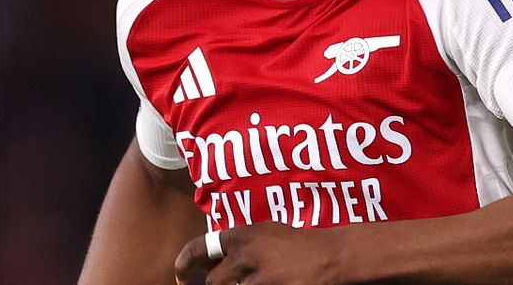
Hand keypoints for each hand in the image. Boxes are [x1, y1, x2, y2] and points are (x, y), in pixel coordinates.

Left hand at [174, 222, 345, 284]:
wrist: (333, 256)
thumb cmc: (301, 244)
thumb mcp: (267, 233)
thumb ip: (241, 245)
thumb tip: (215, 260)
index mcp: (243, 235)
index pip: (199, 248)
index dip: (184, 263)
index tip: (180, 273)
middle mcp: (246, 255)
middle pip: (213, 282)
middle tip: (229, 282)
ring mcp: (258, 279)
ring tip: (259, 281)